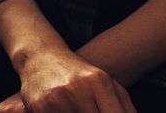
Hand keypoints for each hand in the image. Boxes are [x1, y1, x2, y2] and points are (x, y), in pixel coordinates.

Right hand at [0, 47, 135, 112]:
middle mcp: (77, 89)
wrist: (41, 57)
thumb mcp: (108, 84)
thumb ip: (126, 108)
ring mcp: (57, 99)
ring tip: (82, 110)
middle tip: (95, 111)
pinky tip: (69, 111)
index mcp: (98, 82)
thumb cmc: (80, 75)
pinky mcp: (39, 107)